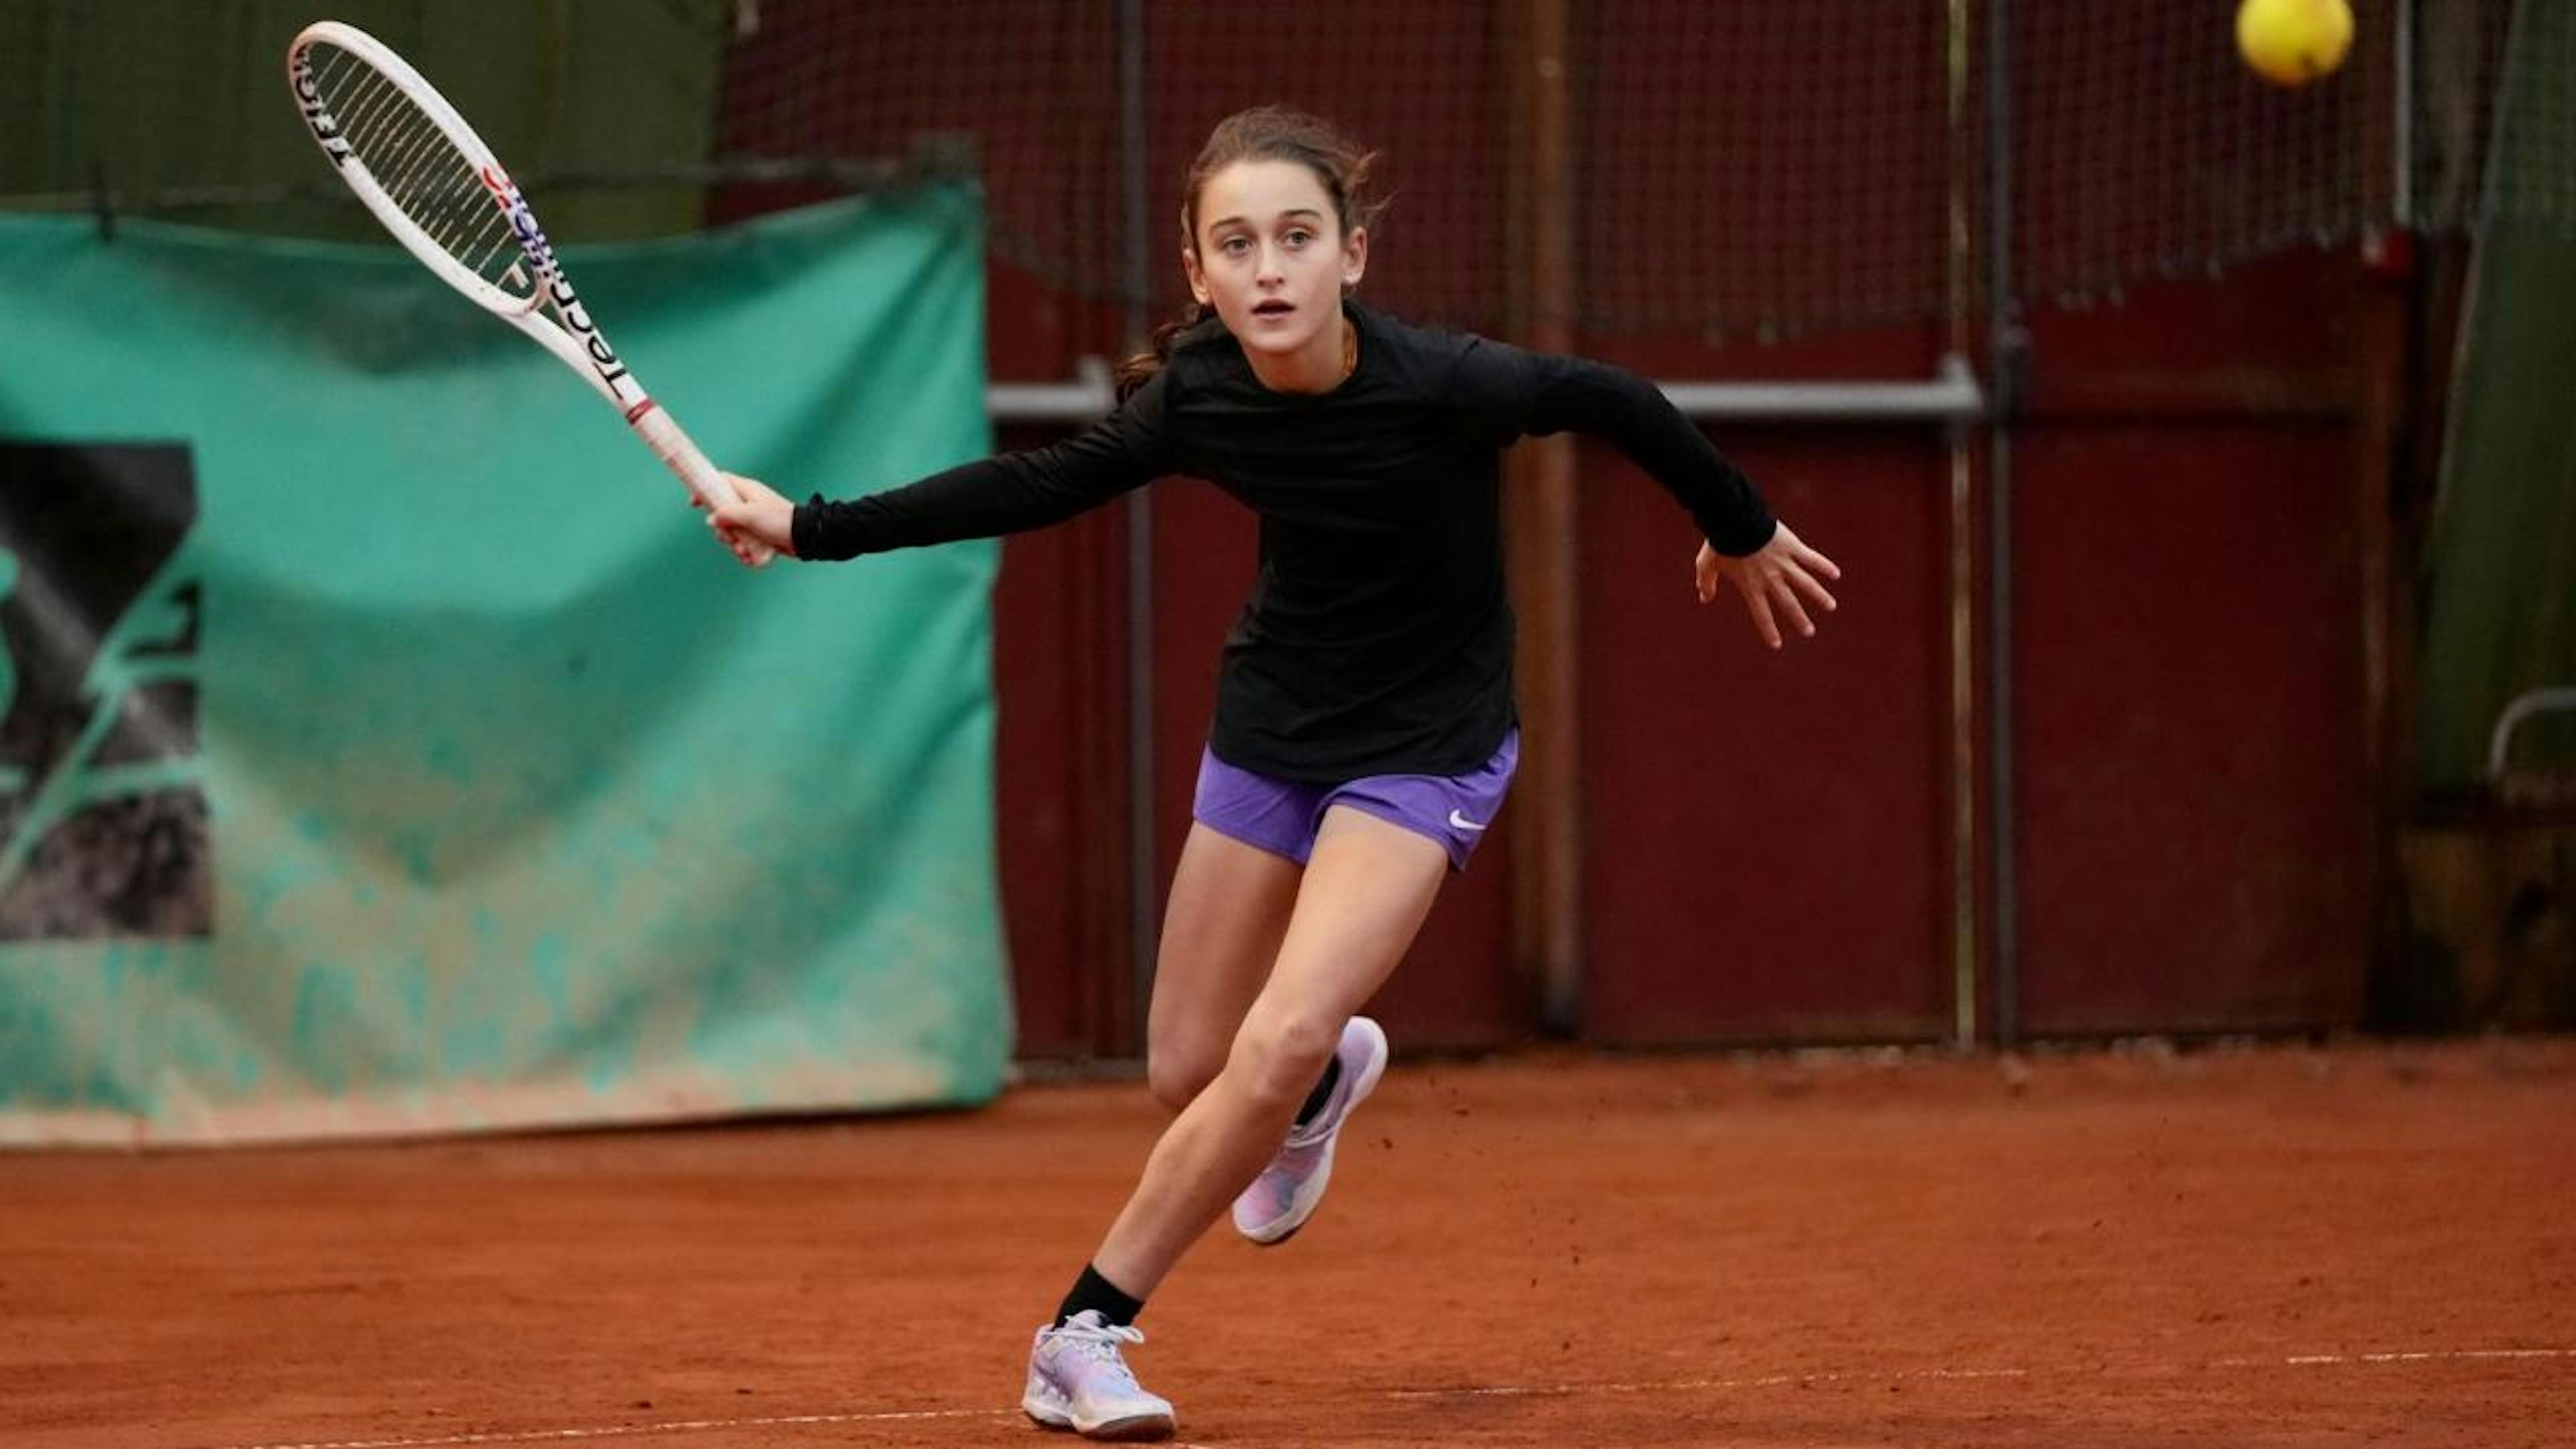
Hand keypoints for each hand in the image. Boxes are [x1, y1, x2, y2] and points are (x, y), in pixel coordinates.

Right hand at [700, 472, 797, 564]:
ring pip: (732, 534)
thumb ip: (727, 514)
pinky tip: (755, 557)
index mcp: (746, 491)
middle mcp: (748, 504)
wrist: (804, 537)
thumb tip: (711, 520)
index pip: (719, 482)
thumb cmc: (779, 520)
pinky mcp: (760, 536)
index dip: (704, 490)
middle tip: (732, 538)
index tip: (693, 503)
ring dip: (736, 546)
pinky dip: (748, 554)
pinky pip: (745, 546)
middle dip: (724, 532)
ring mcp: (754, 521)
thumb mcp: (750, 514)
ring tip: (746, 550)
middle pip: (721, 515)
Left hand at [1695, 521, 1840, 647]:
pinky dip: (1824, 566)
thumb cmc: (1719, 543)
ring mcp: (1784, 563)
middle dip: (1799, 619)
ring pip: (1806, 583)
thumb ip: (1706, 583)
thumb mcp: (1707, 565)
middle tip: (1809, 632)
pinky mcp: (1793, 547)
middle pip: (1788, 603)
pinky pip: (1811, 559)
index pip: (1761, 614)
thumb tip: (1704, 598)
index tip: (1776, 644)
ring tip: (1831, 607)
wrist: (1735, 520)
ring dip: (1819, 596)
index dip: (1768, 630)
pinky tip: (1836, 574)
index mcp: (1751, 586)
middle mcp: (1771, 579)